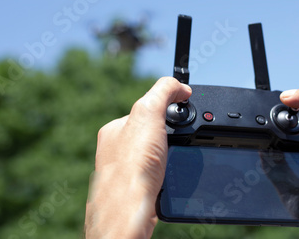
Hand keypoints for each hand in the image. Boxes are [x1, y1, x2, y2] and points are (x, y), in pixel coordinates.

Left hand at [84, 77, 191, 238]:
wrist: (128, 213)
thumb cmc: (131, 168)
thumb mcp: (148, 113)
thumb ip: (162, 92)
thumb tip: (179, 86)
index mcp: (116, 129)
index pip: (146, 110)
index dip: (168, 110)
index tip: (183, 113)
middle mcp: (116, 150)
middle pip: (153, 133)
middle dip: (170, 136)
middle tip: (178, 143)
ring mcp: (125, 172)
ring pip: (157, 156)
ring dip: (170, 157)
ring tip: (174, 161)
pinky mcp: (136, 191)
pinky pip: (158, 176)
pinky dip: (167, 175)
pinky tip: (169, 177)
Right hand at [280, 82, 298, 237]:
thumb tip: (289, 95)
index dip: (289, 110)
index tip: (274, 112)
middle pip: (294, 136)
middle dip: (284, 138)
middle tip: (279, 141)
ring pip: (292, 160)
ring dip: (287, 161)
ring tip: (288, 163)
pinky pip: (296, 182)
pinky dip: (290, 182)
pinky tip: (292, 182)